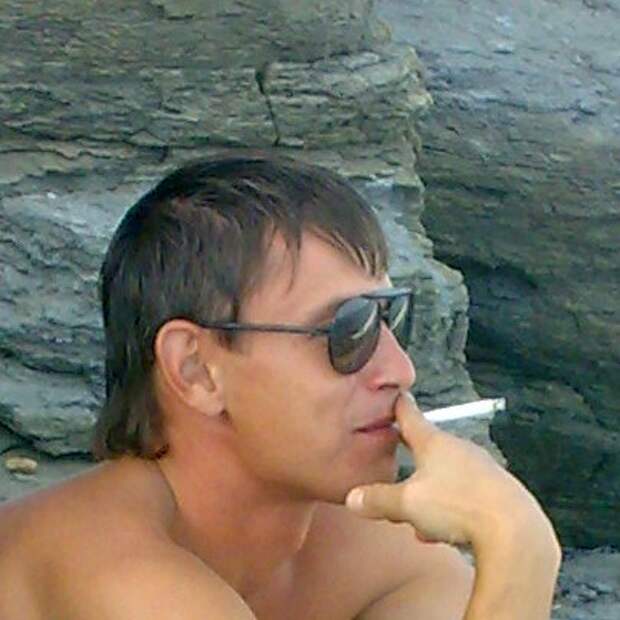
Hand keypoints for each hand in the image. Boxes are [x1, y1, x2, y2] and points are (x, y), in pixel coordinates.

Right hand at [346, 392, 553, 548]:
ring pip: (447, 475)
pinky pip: (465, 495)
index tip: (398, 396)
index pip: (411, 416)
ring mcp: (480, 469)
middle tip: (399, 470)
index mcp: (434, 443)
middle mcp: (459, 449)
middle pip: (429, 448)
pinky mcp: (496, 491)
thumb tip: (354, 498)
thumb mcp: (407, 503)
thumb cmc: (460, 506)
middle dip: (412, 461)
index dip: (400, 406)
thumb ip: (378, 500)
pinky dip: (450, 508)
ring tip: (419, 518)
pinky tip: (443, 530)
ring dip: (431, 492)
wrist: (514, 532)